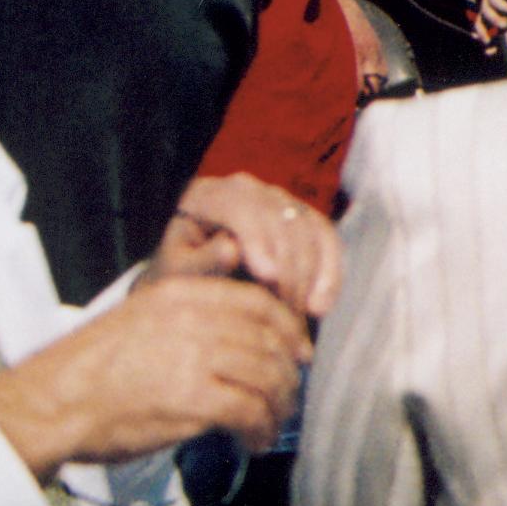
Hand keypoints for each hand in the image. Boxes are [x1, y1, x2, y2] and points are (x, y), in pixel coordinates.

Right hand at [0, 274, 308, 476]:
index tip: (299, 350)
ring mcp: (196, 356)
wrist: (56, 400)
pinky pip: (249, 411)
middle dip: (288, 372)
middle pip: (269, 339)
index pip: (258, 302)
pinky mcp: (193, 398)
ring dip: (278, 406)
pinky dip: (261, 429)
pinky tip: (255, 441)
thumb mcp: (144, 317)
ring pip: (267, 375)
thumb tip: (236, 335)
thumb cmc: (93, 367)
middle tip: (289, 395)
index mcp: (183, 292)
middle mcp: (195, 318)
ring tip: (271, 425)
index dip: (288, 328)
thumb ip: (189, 317)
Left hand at [161, 172, 343, 318]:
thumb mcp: (176, 274)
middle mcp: (248, 189)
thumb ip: (200, 262)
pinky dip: (330, 271)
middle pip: (281, 218)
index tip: (269, 277)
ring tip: (298, 317)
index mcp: (208, 195)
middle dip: (288, 267)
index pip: (240, 205)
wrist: (192, 281)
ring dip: (310, 274)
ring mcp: (278, 201)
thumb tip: (231, 248)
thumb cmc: (179, 278)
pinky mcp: (301, 220)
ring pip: (308, 226)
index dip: (258, 237)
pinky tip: (320, 307)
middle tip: (284, 314)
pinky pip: (326, 238)